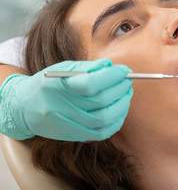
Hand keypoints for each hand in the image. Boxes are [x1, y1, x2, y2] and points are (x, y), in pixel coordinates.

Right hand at [0, 59, 132, 141]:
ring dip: (122, 104)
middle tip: (127, 80)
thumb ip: (87, 68)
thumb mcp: (62, 69)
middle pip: (100, 101)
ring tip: (126, 93)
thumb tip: (110, 66)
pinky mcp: (72, 136)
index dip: (112, 76)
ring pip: (103, 119)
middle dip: (120, 88)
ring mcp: (66, 124)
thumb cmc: (47, 84)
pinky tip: (120, 110)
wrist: (24, 108)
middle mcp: (60, 108)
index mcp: (55, 86)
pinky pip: (101, 133)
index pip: (91, 83)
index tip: (124, 70)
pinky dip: (116, 121)